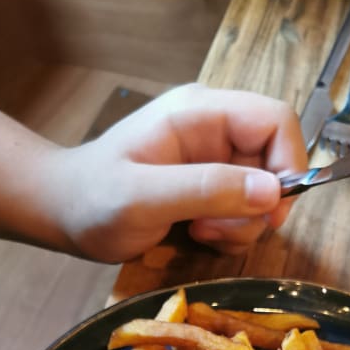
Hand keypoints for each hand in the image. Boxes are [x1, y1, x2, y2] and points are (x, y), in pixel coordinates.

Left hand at [54, 83, 307, 259]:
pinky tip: (198, 236)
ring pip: (262, 193)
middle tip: (219, 230)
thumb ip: (208, 191)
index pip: (276, 120)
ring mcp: (213, 160)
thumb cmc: (93, 200)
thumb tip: (273, 193)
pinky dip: (232, 232)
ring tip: (200, 234)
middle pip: (275, 162)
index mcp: (202, 113)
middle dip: (259, 206)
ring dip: (242, 225)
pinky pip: (244, 210)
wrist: (62, 214)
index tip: (271, 211)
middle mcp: (215, 131)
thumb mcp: (145, 198)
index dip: (288, 164)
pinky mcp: (208, 189)